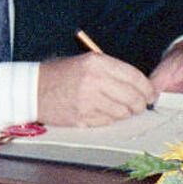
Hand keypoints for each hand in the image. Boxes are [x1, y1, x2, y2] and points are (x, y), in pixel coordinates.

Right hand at [36, 51, 155, 126]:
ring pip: (123, 112)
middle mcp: (95, 81)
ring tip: (115, 107)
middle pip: (133, 97)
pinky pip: (109, 121)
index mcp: (97, 63)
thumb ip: (112, 71)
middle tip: (139, 105)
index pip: (135, 77)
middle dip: (140, 103)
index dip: (147, 88)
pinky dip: (109, 119)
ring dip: (124, 112)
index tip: (150, 94)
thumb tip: (140, 86)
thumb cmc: (59, 74)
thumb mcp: (85, 62)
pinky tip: (100, 112)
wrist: (32, 89)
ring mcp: (89, 101)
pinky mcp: (83, 117)